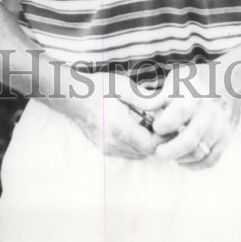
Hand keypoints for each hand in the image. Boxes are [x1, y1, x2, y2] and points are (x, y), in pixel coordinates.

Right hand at [49, 70, 164, 159]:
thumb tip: (165, 104)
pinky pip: (128, 152)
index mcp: (120, 128)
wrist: (70, 95)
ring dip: (147, 143)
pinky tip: (136, 126)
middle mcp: (114, 144)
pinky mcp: (104, 149)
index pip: (152, 146)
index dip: (165, 137)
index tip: (170, 123)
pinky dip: (136, 144)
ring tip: (149, 122)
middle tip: (163, 121)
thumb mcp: (122, 86)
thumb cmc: (97, 87)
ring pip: (138, 155)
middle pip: (147, 153)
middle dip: (159, 140)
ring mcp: (108, 149)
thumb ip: (144, 98)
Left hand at [145, 63, 240, 169]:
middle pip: (189, 140)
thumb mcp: (179, 78)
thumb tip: (144, 110)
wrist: (230, 81)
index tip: (155, 127)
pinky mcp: (226, 138)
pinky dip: (195, 165)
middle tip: (158, 152)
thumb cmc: (198, 80)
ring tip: (168, 154)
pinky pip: (211, 159)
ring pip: (199, 152)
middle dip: (170, 150)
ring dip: (181, 158)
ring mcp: (220, 127)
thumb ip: (162, 95)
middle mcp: (209, 113)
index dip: (163, 125)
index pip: (178, 114)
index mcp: (195, 95)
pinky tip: (182, 161)